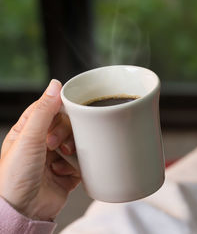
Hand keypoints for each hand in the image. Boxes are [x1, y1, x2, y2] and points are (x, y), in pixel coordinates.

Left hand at [0, 80, 79, 220]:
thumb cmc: (15, 177)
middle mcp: (42, 144)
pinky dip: (78, 167)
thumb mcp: (28, 138)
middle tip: (56, 144)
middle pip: (67, 126)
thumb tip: (54, 85)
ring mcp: (55, 159)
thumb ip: (44, 111)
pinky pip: (82, 164)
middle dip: (66, 134)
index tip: (67, 113)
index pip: (50, 110)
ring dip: (73, 150)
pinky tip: (65, 172)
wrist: (23, 211)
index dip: (59, 110)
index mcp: (28, 132)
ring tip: (63, 158)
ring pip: (77, 144)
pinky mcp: (67, 174)